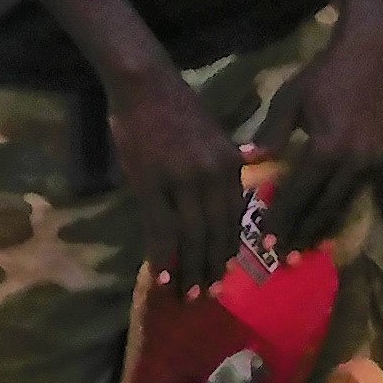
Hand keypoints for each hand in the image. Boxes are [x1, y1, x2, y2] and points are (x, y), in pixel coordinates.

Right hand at [105, 62, 249, 295]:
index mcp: (232, 166)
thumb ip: (226, 171)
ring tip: (185, 295)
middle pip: (216, 233)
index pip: (235, 219)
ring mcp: (182, 181)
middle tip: (206, 296)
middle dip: (211, 269)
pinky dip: (161, 255)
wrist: (147, 86)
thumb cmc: (178, 111)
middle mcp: (212, 176)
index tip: (224, 275)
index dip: (228, 251)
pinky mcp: (151, 183)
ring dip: (188, 270)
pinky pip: (159, 228)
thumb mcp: (215, 139)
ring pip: (190, 237)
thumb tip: (232, 205)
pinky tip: (160, 276)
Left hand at [254, 15, 382, 244]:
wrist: (372, 55)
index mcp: (327, 147)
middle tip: (285, 257)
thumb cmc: (325, 75)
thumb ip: (272, 133)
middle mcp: (354, 162)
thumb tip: (249, 160)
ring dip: (324, 228)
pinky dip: (342, 209)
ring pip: (345, 205)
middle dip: (303, 234)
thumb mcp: (291, 98)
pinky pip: (359, 193)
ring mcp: (374, 163)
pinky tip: (329, 220)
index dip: (282, 219)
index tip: (267, 241)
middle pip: (324, 209)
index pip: (299, 194)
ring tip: (305, 247)